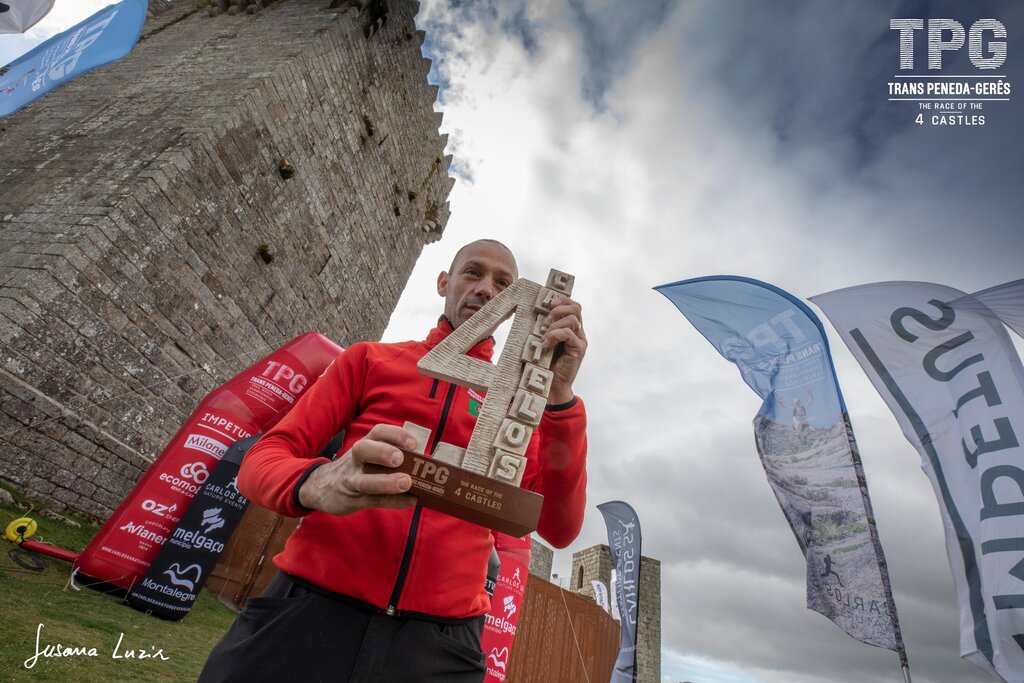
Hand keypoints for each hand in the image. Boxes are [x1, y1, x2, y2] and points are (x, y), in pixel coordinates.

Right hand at [298, 424, 416, 514]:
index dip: (395, 435)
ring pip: (365, 480)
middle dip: (383, 451)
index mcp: (364, 446)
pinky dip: (392, 501)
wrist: (321, 487)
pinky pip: (372, 500)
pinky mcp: (352, 499)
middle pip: (364, 449)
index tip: (413, 443)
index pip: (377, 433)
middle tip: (400, 458)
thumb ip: (391, 458)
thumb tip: (426, 464)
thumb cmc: (356, 470)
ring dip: (386, 482)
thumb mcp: (368, 457)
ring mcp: (351, 480)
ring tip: (406, 482)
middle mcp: (356, 460)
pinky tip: (410, 500)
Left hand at [541, 296, 586, 404]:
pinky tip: (546, 344)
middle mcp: (578, 333)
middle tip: (546, 318)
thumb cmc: (545, 364)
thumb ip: (544, 329)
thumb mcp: (543, 341)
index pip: (573, 306)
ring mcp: (580, 341)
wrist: (551, 386)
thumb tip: (535, 314)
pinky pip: (569, 334)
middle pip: (576, 308)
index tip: (549, 303)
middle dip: (560, 308)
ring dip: (555, 324)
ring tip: (544, 334)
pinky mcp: (578, 349)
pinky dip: (555, 335)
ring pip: (573, 319)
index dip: (563, 300)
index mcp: (571, 328)